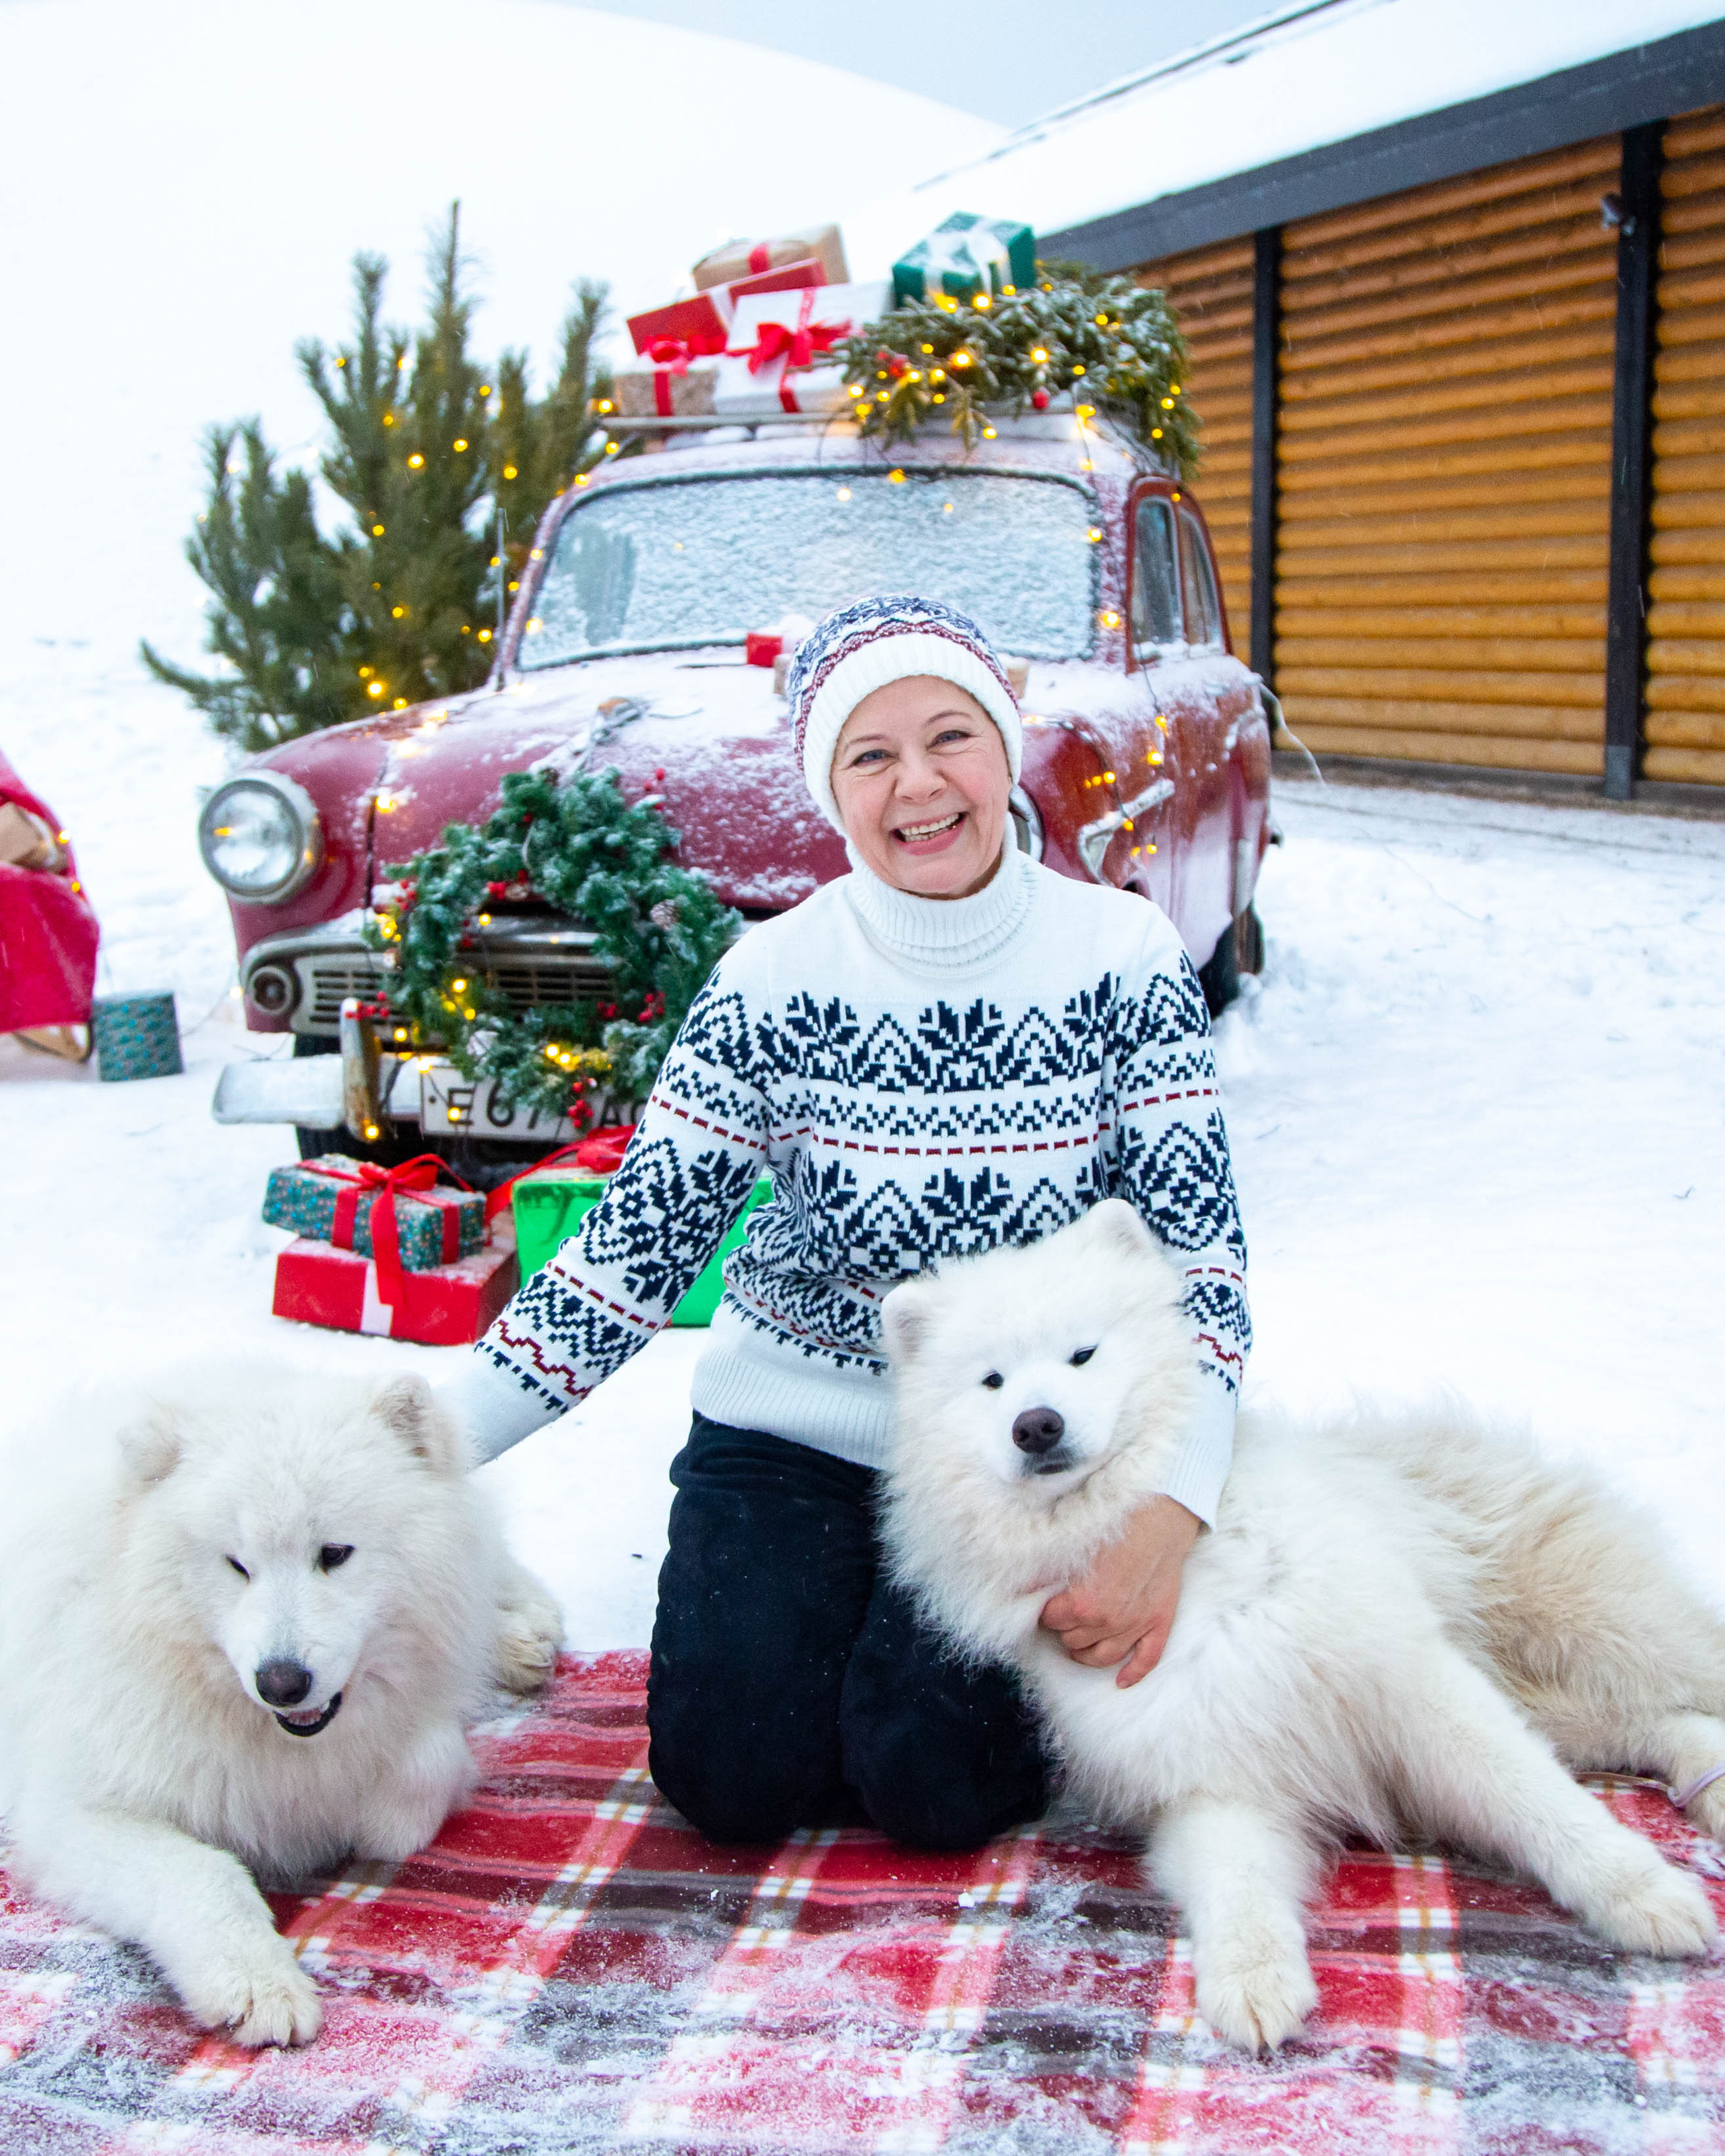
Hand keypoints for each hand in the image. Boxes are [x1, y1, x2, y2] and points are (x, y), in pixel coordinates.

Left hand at [1038, 1494, 1199, 1687]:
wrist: (1159, 1518)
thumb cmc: (1115, 1527)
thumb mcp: (1073, 1547)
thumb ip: (1045, 1571)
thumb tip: (1020, 1584)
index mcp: (1081, 1604)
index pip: (1051, 1622)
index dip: (1047, 1612)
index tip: (1048, 1605)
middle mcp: (1107, 1622)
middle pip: (1073, 1641)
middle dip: (1066, 1630)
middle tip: (1065, 1617)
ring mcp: (1135, 1627)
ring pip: (1102, 1657)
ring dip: (1087, 1654)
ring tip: (1080, 1645)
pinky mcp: (1158, 1625)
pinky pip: (1145, 1660)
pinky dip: (1132, 1674)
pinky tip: (1120, 1681)